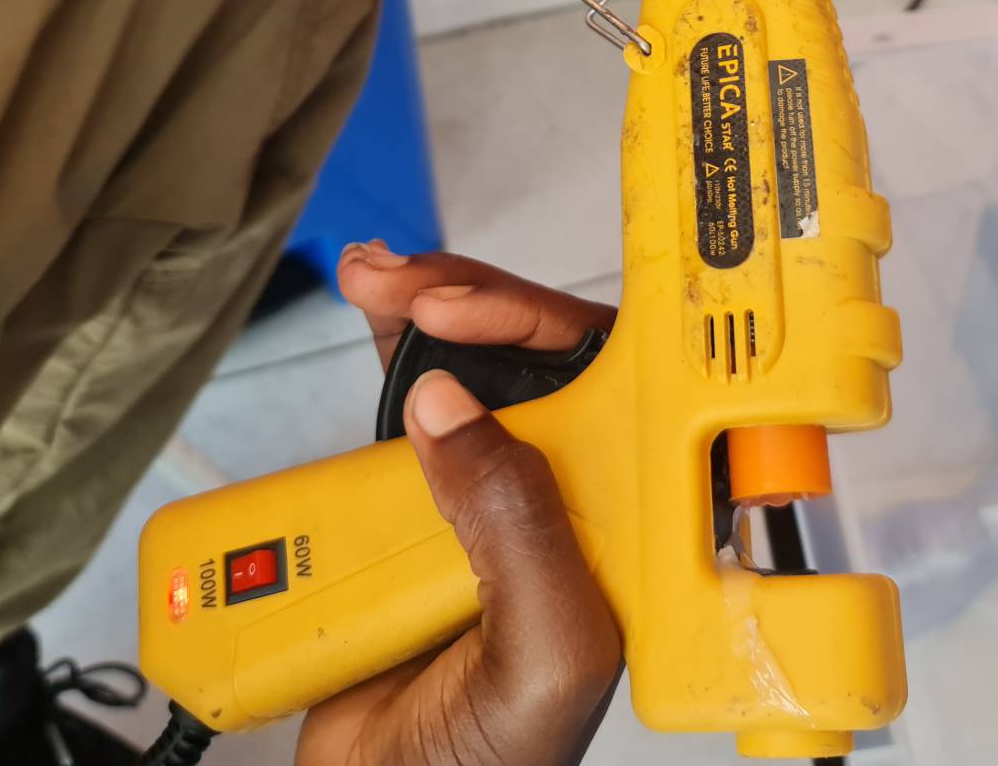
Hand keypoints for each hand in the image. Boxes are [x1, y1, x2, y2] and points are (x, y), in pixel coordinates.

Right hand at [293, 247, 619, 765]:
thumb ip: (518, 529)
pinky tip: (370, 316)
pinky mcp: (423, 510)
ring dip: (423, 310)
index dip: (555, 327)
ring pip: (475, 372)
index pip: (624, 391)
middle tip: (407, 284)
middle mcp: (570, 501)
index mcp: (627, 529)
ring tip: (374, 280)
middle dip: (476, 300)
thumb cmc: (495, 763)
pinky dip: (388, 355)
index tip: (471, 310)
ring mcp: (492, 501)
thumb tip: (453, 409)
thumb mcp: (543, 651)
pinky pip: (409, 412)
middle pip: (544, 360)